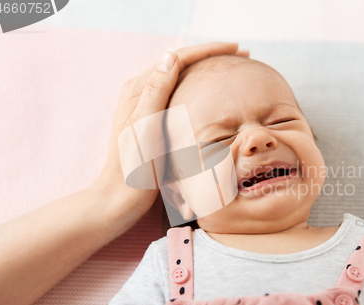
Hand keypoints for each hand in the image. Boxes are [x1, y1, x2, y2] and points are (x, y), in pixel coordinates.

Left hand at [89, 42, 247, 233]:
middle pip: (181, 63)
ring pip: (181, 77)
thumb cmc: (134, 168)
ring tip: (231, 68)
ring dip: (206, 69)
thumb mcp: (145, 128)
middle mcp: (141, 92)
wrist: (122, 196)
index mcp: (138, 89)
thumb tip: (171, 56)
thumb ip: (156, 92)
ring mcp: (147, 106)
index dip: (209, 50)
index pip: (178, 57)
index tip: (237, 50)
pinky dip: (199, 87)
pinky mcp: (153, 119)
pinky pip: (180, 93)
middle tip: (241, 55)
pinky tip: (213, 94)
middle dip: (211, 56)